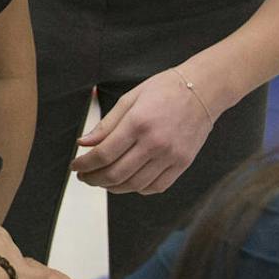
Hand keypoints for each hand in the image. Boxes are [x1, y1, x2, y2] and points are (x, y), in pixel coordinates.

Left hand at [69, 68, 214, 194]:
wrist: (203, 90)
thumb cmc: (164, 90)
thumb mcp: (129, 98)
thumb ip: (106, 124)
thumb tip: (83, 144)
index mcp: (138, 123)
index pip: (104, 154)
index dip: (84, 164)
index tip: (75, 166)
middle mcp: (155, 143)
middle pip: (116, 174)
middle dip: (94, 179)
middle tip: (84, 176)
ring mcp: (170, 156)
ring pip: (134, 184)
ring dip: (112, 187)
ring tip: (102, 179)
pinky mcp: (182, 164)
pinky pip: (155, 187)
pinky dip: (137, 188)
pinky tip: (128, 181)